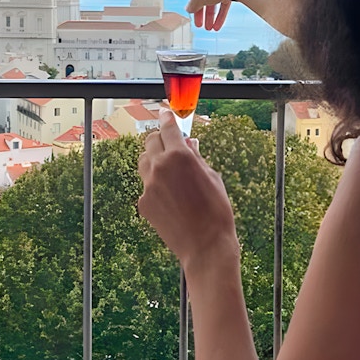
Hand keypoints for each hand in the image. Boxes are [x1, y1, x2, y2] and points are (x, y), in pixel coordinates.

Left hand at [138, 109, 237, 274]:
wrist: (205, 246)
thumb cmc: (216, 211)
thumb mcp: (213, 177)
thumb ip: (196, 157)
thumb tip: (189, 143)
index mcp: (180, 156)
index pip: (168, 128)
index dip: (167, 118)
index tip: (166, 113)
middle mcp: (160, 167)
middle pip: (150, 141)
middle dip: (159, 138)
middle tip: (169, 142)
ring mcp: (148, 185)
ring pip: (144, 161)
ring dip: (154, 158)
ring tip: (169, 168)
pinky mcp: (143, 202)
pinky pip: (146, 184)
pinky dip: (155, 183)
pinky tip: (170, 195)